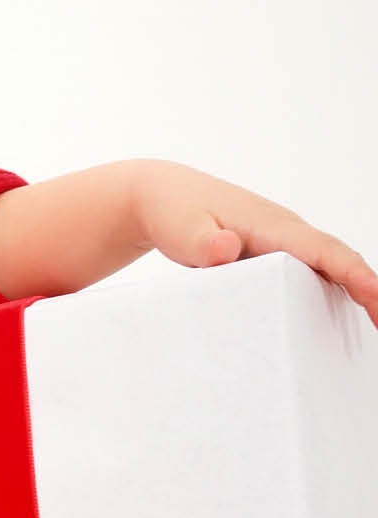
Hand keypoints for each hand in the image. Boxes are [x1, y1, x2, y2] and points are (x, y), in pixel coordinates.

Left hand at [132, 163, 377, 323]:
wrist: (161, 196)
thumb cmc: (173, 213)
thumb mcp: (182, 230)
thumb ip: (203, 243)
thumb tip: (226, 248)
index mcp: (271, 226)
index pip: (323, 251)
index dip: (354, 275)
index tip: (377, 297)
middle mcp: (285, 230)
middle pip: (337, 258)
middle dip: (366, 287)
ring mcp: (280, 239)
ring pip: (327, 263)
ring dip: (354, 288)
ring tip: (374, 320)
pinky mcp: (270, 250)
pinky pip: (310, 268)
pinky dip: (331, 286)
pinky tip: (335, 313)